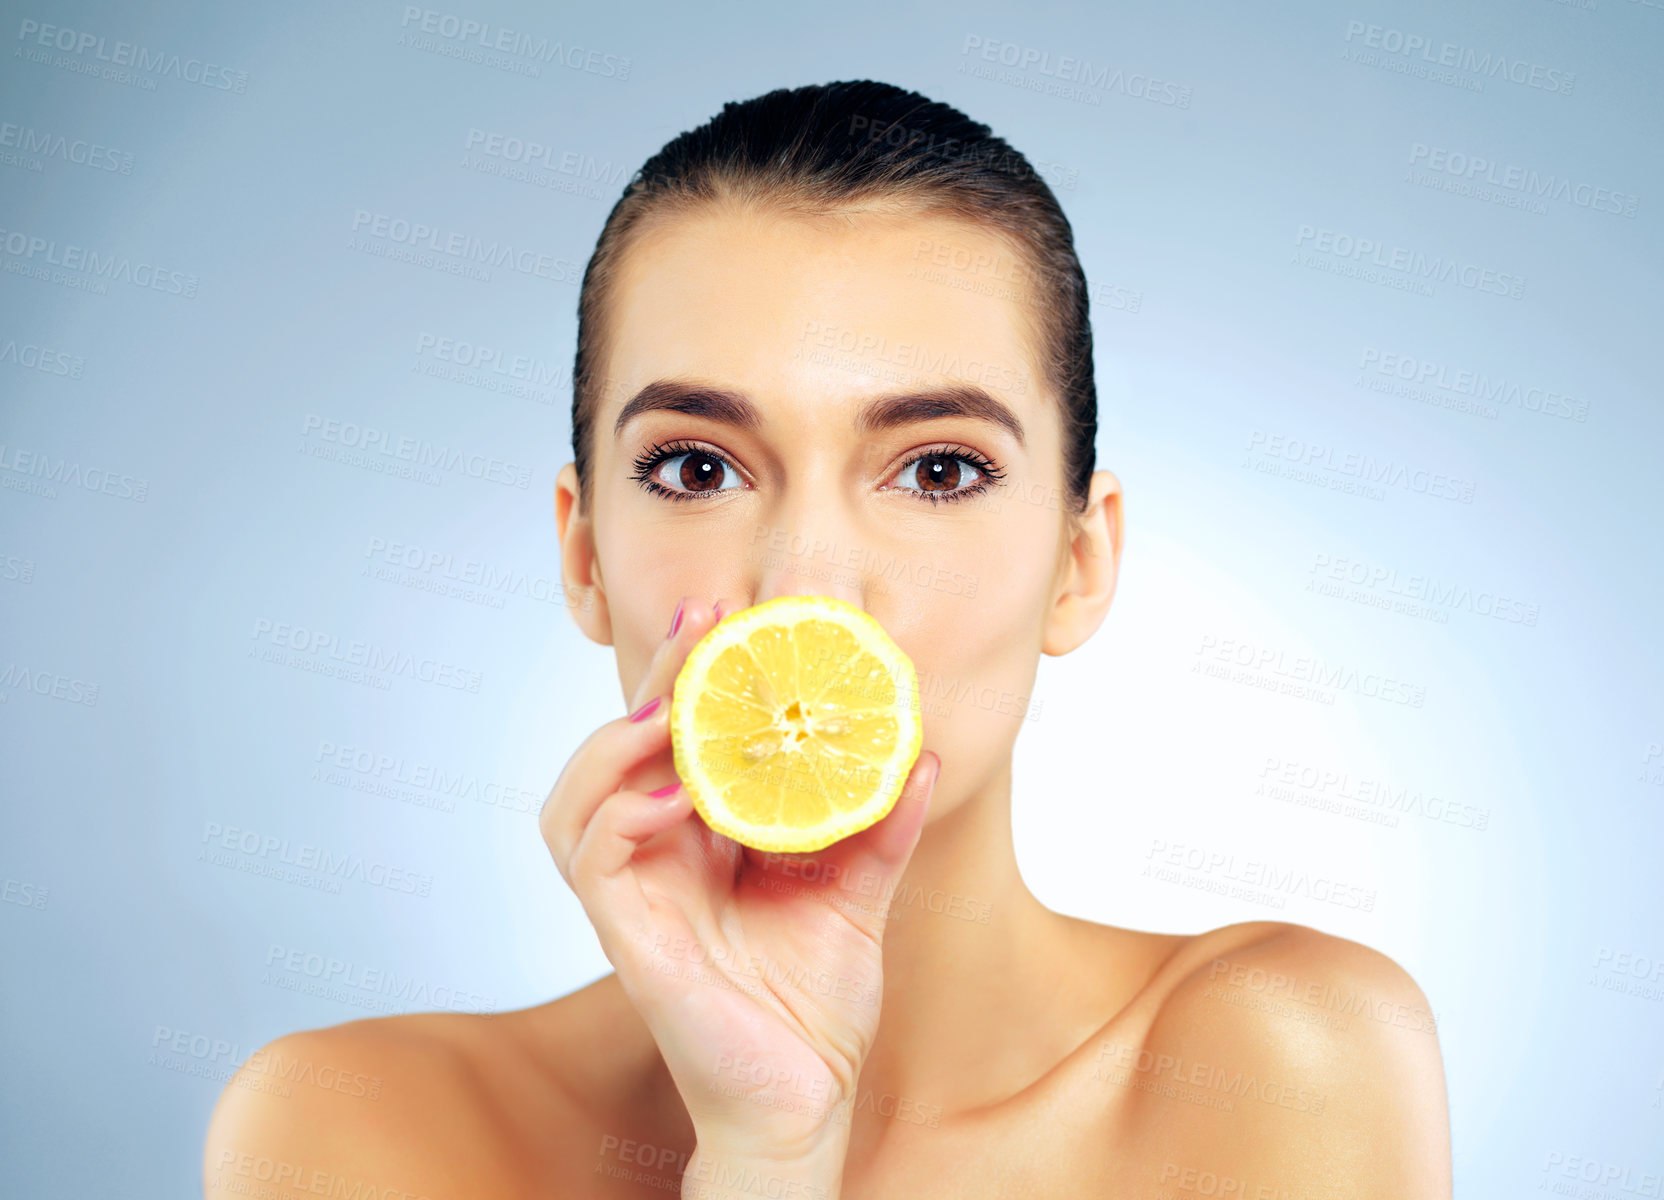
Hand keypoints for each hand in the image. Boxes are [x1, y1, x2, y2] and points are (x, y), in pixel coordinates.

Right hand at [540, 594, 939, 1170]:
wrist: (803, 1101)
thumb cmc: (814, 1005)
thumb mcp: (860, 897)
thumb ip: (882, 828)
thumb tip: (923, 756)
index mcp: (703, 840)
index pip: (682, 741)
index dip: (697, 677)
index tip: (738, 618)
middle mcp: (658, 857)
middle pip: (625, 748)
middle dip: (659, 678)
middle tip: (706, 620)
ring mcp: (634, 896)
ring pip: (577, 797)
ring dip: (616, 739)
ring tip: (671, 704)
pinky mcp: (626, 935)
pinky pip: (591, 857)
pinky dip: (621, 813)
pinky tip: (676, 791)